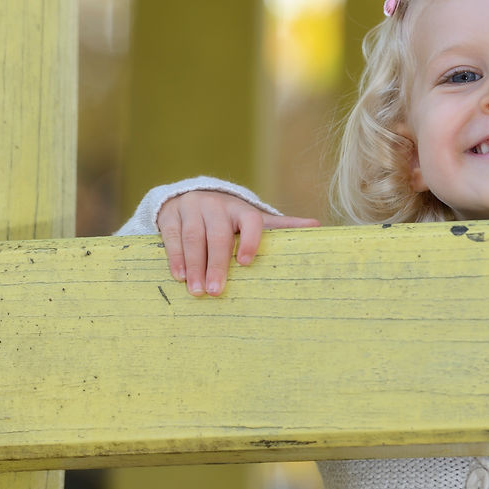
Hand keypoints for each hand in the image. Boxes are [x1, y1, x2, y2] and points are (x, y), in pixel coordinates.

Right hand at [156, 191, 319, 295]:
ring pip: (193, 237)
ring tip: (197, 291)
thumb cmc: (229, 218)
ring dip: (195, 266)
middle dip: (217, 264)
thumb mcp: (254, 220)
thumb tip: (318, 226)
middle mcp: (217, 206)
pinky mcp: (170, 214)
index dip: (250, 241)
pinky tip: (179, 277)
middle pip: (218, 236)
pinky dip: (175, 257)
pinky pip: (172, 236)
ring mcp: (193, 208)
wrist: (192, 196)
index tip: (246, 263)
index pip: (251, 221)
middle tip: (216, 291)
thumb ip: (280, 227)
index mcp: (242, 210)